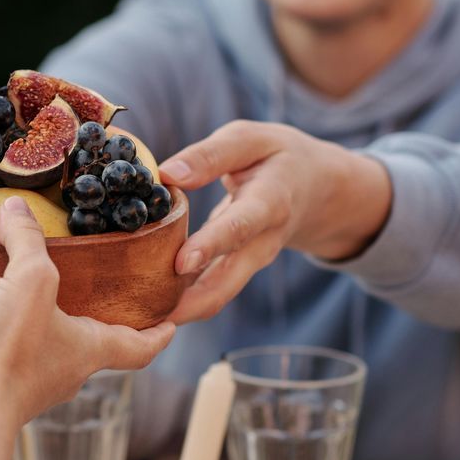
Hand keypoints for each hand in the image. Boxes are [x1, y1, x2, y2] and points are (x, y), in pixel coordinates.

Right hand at [0, 197, 175, 459]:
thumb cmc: (13, 351)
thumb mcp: (30, 280)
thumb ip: (27, 241)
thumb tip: (18, 208)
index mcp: (91, 349)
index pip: (141, 345)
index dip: (159, 332)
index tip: (171, 323)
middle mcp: (65, 370)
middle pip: (88, 343)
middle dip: (88, 319)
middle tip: (87, 290)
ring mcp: (28, 383)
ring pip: (38, 348)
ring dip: (32, 323)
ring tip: (17, 291)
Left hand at [159, 121, 392, 323]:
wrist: (319, 188)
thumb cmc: (276, 158)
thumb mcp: (250, 140)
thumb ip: (211, 155)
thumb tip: (167, 173)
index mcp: (270, 202)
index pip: (240, 226)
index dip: (211, 246)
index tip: (180, 263)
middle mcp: (263, 242)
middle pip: (228, 279)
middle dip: (191, 300)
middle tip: (151, 314)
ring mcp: (252, 263)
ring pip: (218, 296)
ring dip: (181, 310)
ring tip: (140, 319)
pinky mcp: (238, 271)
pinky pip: (210, 292)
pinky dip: (181, 302)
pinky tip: (148, 308)